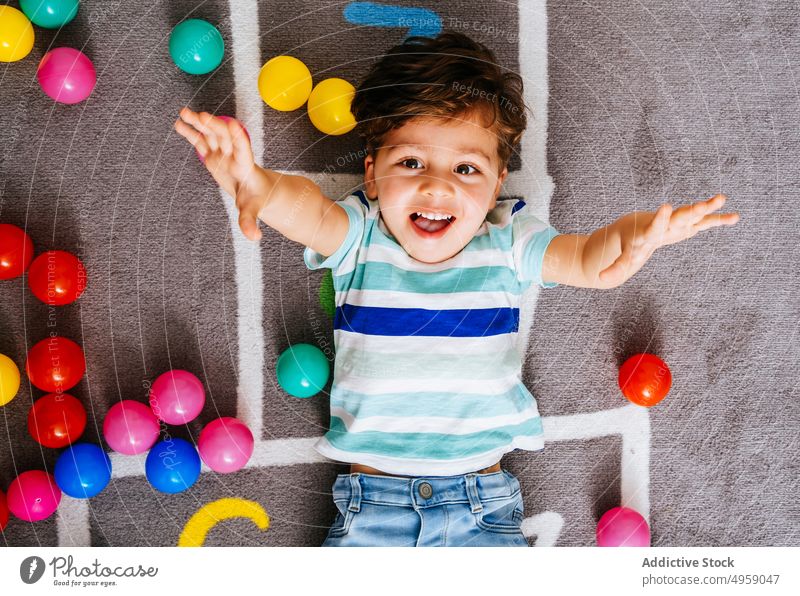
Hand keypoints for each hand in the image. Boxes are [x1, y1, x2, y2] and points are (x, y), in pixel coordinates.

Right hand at [173, 108, 266, 240]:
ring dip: (199, 124)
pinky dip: (192, 133)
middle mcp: (233, 156)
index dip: (239, 138)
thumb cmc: (257, 199)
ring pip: (211, 135)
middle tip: (201, 116)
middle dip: (214, 127)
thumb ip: (250, 222)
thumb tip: (254, 238)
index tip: (233, 125)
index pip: (243, 150)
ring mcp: (222, 154)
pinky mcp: (213, 156)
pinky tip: (180, 124)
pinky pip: (202, 142)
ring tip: (184, 112)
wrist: (257, 190)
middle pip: (224, 138)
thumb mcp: (252, 210)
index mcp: (245, 166)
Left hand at [598, 194, 740, 283]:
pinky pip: (703, 222)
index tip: (666, 206)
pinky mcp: (685, 224)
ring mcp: (676, 222)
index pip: (654, 225)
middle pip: (677, 217)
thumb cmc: (628, 245)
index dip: (660, 218)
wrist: (634, 228)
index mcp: (649, 231)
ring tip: (721, 198)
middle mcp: (664, 223)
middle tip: (701, 204)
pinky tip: (735, 217)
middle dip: (689, 211)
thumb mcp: (624, 257)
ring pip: (692, 214)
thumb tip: (601, 279)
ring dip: (706, 208)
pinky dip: (717, 220)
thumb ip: (616, 268)